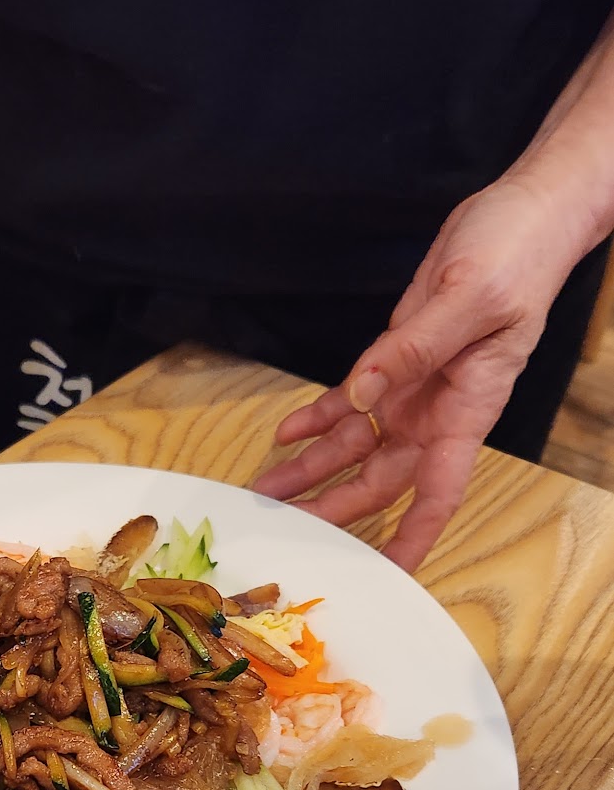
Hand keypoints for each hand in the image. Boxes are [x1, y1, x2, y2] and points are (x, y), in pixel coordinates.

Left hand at [251, 173, 599, 570]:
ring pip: (356, 446)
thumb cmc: (517, 255)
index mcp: (468, 407)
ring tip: (265, 490)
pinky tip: (285, 434)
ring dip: (311, 468)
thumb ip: (415, 349)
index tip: (390, 573)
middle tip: (285, 530)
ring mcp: (414, 388)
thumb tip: (363, 394)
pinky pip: (350, 401)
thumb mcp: (469, 298)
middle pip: (381, 479)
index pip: (440, 490)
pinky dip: (317, 419)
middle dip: (334, 508)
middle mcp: (438, 410)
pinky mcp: (394, 361)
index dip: (414, 536)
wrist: (523, 216)